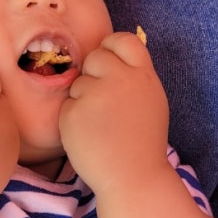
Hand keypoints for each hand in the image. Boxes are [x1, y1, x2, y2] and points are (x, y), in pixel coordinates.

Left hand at [59, 31, 169, 195]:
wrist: (132, 177)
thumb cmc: (142, 143)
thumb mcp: (151, 102)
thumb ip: (133, 78)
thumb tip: (112, 59)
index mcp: (143, 75)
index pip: (122, 40)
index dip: (111, 47)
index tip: (108, 61)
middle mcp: (119, 79)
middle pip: (95, 57)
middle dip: (93, 74)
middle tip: (102, 102)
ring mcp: (94, 95)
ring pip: (78, 83)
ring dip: (83, 99)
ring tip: (100, 126)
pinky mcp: (72, 113)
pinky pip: (66, 106)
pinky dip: (73, 119)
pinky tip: (88, 136)